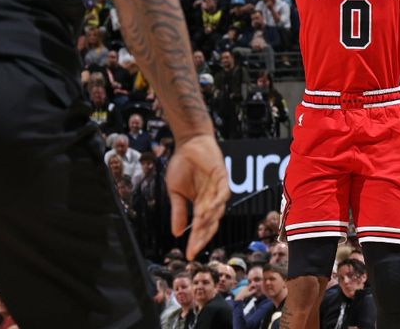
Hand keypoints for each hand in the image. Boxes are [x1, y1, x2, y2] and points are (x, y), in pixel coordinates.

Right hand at [167, 134, 229, 259]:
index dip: (195, 241)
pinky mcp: (222, 177)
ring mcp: (218, 189)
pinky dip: (217, 202)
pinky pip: (223, 193)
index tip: (189, 255)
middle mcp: (211, 200)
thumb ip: (178, 211)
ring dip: (208, 221)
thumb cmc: (183, 166)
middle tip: (194, 248)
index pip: (200, 227)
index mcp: (201, 205)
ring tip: (198, 230)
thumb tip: (176, 233)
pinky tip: (209, 210)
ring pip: (217, 210)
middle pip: (211, 223)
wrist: (188, 143)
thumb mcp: (176, 192)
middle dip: (202, 236)